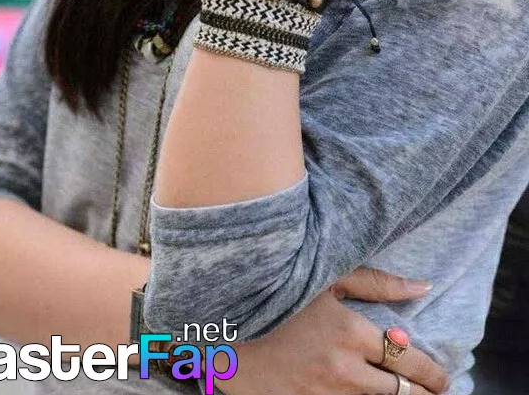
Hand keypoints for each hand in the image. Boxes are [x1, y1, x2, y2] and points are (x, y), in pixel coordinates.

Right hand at [213, 267, 448, 394]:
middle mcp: (340, 371)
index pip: (408, 362)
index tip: (442, 377)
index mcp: (350, 334)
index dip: (432, 374)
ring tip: (396, 392)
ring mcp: (316, 394)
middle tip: (429, 392)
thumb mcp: (328, 277)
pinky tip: (355, 393)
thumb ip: (379, 284)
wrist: (218, 315)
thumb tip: (424, 287)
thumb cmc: (277, 286)